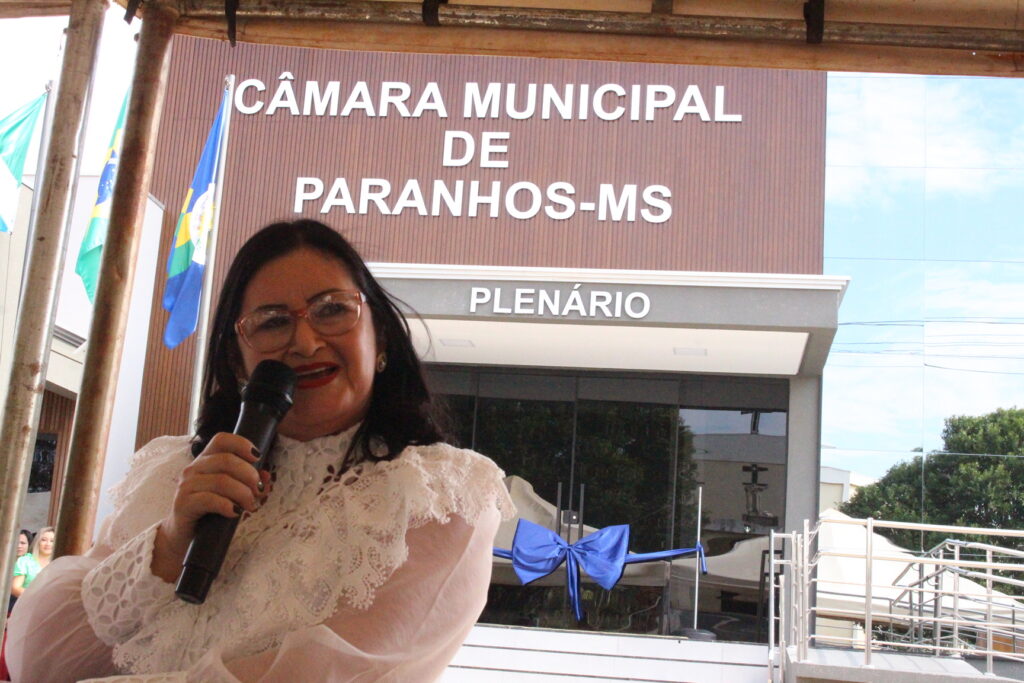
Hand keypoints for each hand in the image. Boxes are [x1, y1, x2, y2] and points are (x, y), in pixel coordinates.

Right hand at [151, 433, 270, 582]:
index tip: (258, 457)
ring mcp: (187, 485)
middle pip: (227, 460)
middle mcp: (194, 468)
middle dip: (249, 475)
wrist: (184, 536)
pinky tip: (235, 512)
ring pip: (221, 480)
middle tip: (258, 490)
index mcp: (206, 460)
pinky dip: (227, 505)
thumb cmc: (211, 511)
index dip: (242, 444)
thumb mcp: (233, 493)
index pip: (222, 440)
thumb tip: (266, 476)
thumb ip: (249, 482)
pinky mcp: (183, 503)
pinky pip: (209, 499)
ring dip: (242, 493)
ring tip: (250, 506)